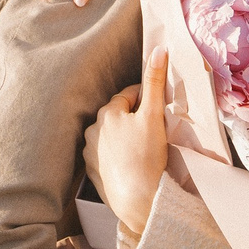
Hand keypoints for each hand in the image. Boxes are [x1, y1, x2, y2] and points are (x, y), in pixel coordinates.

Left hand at [85, 49, 170, 238]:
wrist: (139, 199)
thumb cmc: (147, 156)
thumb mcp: (154, 115)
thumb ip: (155, 82)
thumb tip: (159, 49)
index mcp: (106, 113)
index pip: (128, 96)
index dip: (145, 98)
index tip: (158, 106)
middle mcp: (92, 130)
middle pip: (118, 116)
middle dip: (134, 117)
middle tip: (154, 128)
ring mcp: (89, 153)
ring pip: (110, 136)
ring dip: (124, 136)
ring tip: (143, 147)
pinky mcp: (91, 172)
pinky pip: (106, 156)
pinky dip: (117, 156)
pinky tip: (131, 163)